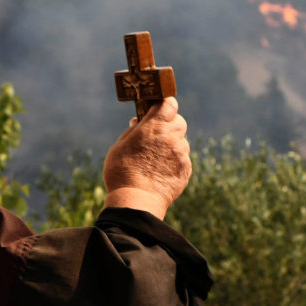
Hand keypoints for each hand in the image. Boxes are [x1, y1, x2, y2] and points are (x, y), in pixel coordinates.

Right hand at [102, 97, 190, 219]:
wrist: (136, 201)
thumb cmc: (122, 172)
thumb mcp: (119, 146)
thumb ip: (132, 131)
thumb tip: (138, 121)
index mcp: (154, 126)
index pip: (169, 104)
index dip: (165, 105)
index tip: (159, 109)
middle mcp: (171, 137)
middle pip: (179, 121)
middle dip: (170, 124)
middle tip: (157, 134)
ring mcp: (181, 153)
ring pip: (182, 141)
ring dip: (173, 144)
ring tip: (157, 157)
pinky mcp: (186, 169)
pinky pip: (183, 158)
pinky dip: (175, 160)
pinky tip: (161, 170)